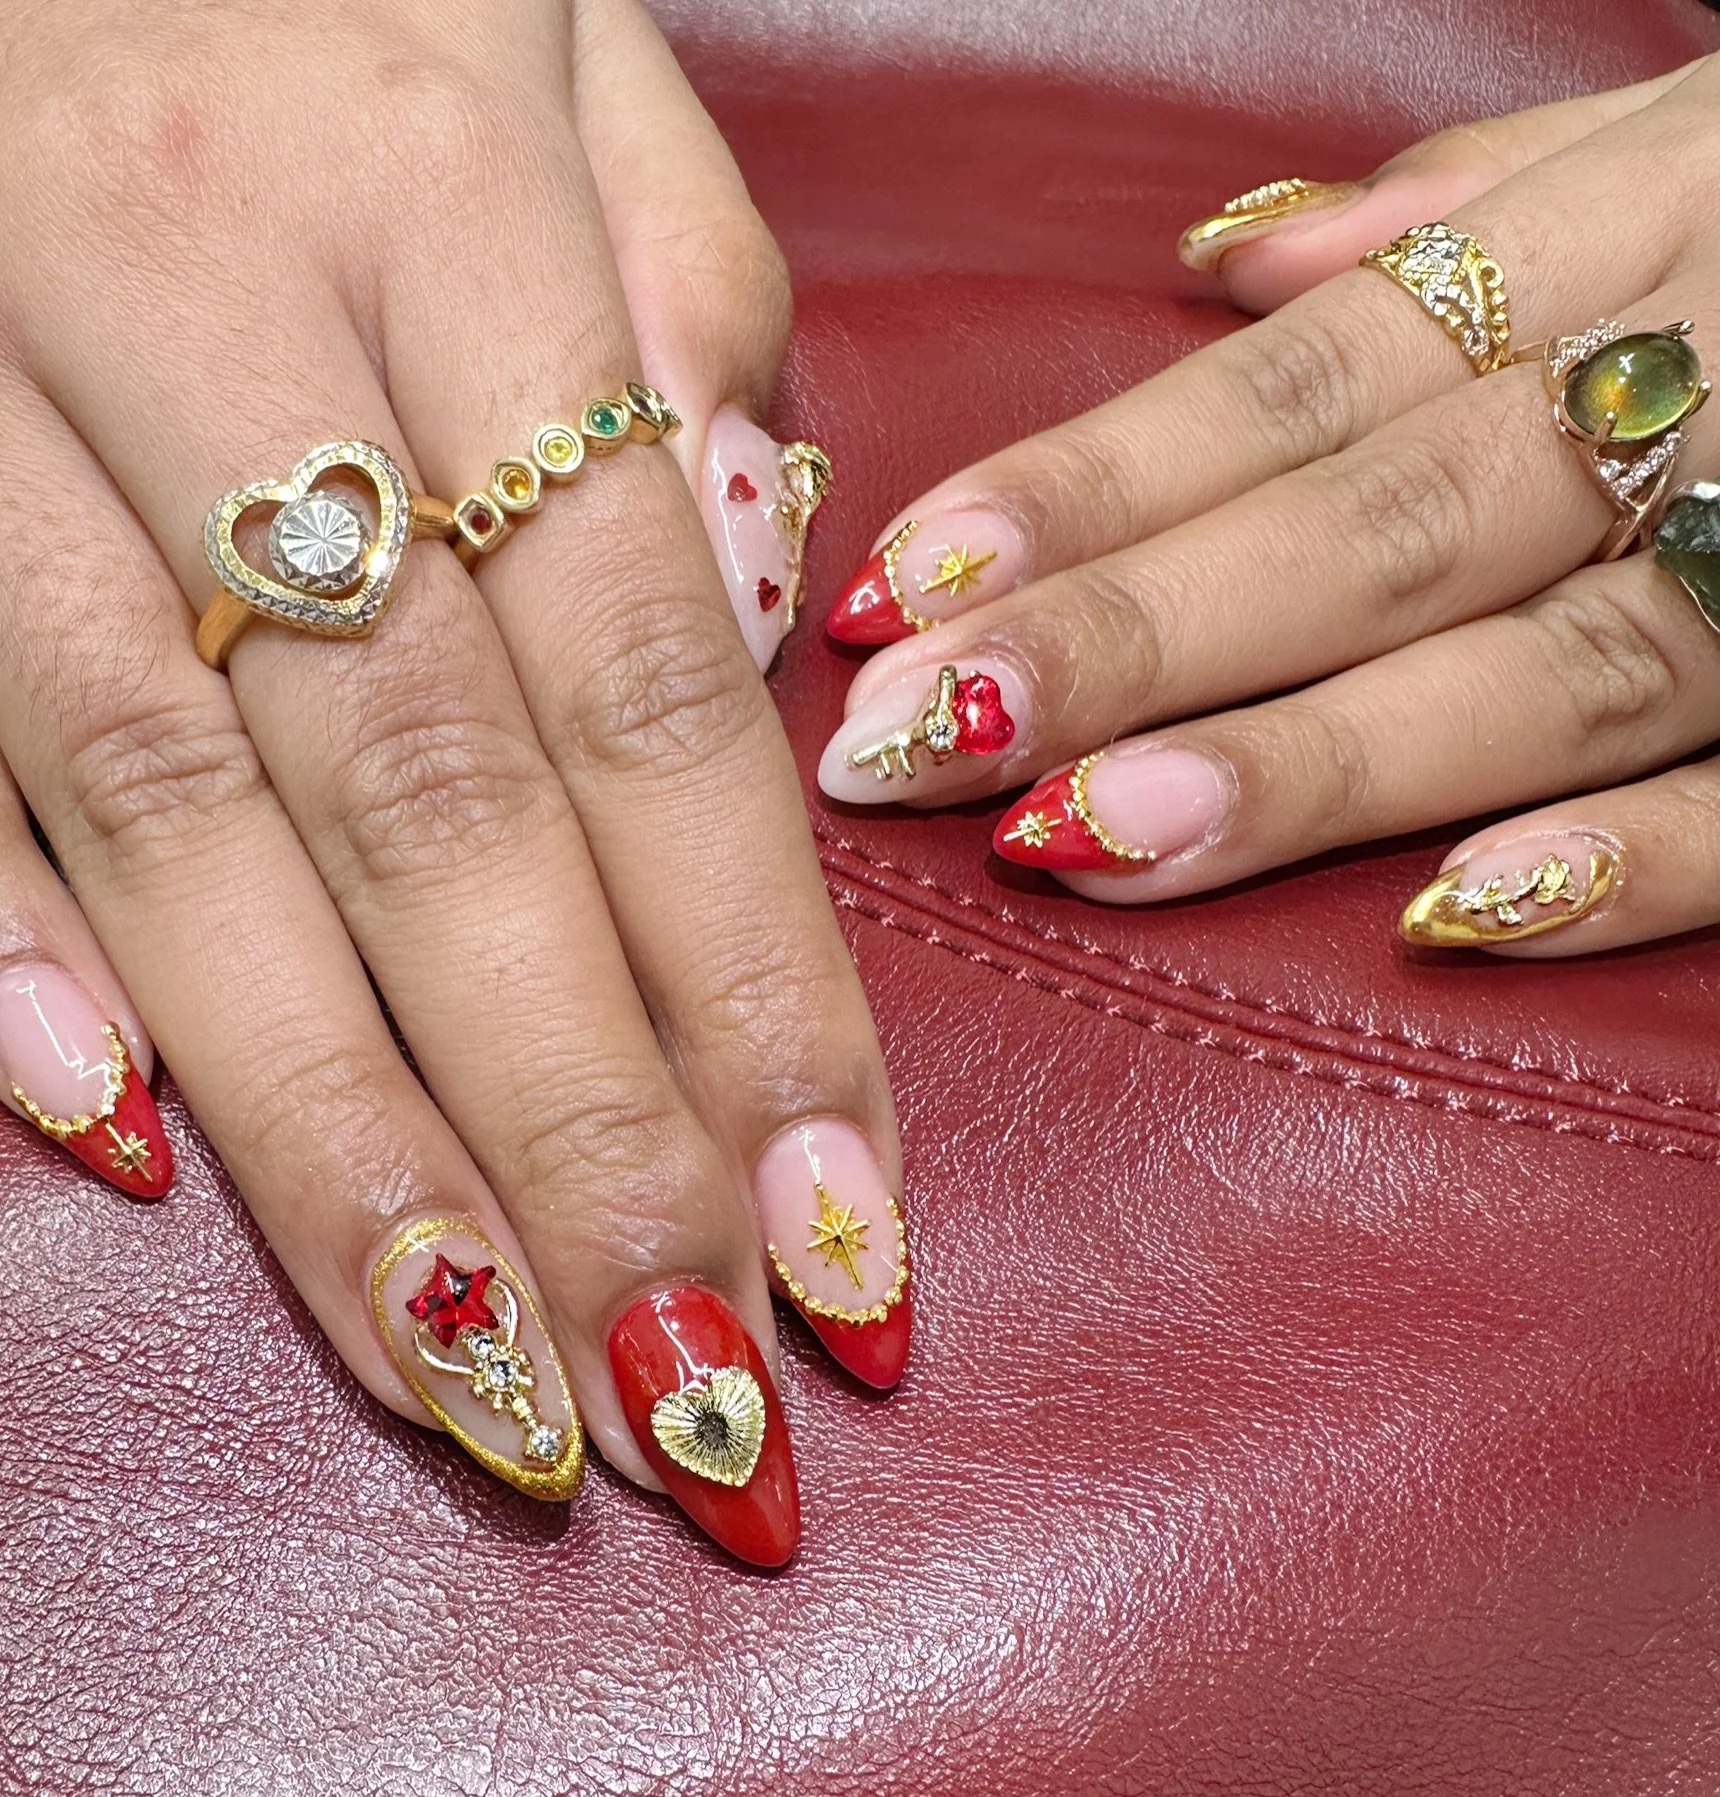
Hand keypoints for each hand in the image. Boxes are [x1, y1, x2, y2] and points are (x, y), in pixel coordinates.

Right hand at [0, 0, 911, 1566]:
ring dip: (331, 1139)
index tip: (842, 1228)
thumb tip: (760, 614)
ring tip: (476, 1382)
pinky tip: (119, 1144)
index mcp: (442, 200)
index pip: (643, 681)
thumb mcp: (573, 52)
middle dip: (572, 1140)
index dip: (747, 981)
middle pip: (428, 808)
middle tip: (688, 1399)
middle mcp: (210, 323)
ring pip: (176, 828)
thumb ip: (692, 318)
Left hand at [815, 58, 1719, 957]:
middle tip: (918, 743)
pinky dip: (1645, 856)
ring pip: (1546, 664)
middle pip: (1378, 526)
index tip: (910, 583)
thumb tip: (1237, 269)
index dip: (1098, 487)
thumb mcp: (1713, 128)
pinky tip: (1465, 915)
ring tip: (1096, 840)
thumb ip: (1487, 204)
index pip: (1307, 387)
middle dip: (1136, 641)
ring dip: (1316, 764)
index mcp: (1646, 239)